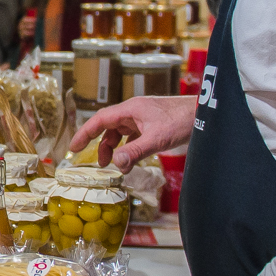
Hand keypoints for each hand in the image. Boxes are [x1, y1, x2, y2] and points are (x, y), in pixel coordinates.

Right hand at [67, 96, 195, 167]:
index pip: (100, 120)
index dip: (85, 133)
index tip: (74, 147)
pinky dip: (129, 148)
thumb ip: (135, 152)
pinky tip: (132, 159)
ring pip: (121, 133)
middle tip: (99, 164)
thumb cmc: (181, 120)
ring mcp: (143, 118)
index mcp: (130, 110)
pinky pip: (134, 136)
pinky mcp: (152, 124)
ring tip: (117, 165)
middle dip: (101, 145)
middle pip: (109, 127)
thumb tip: (116, 164)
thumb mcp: (156, 139)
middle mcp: (134, 112)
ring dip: (116, 148)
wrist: (202, 114)